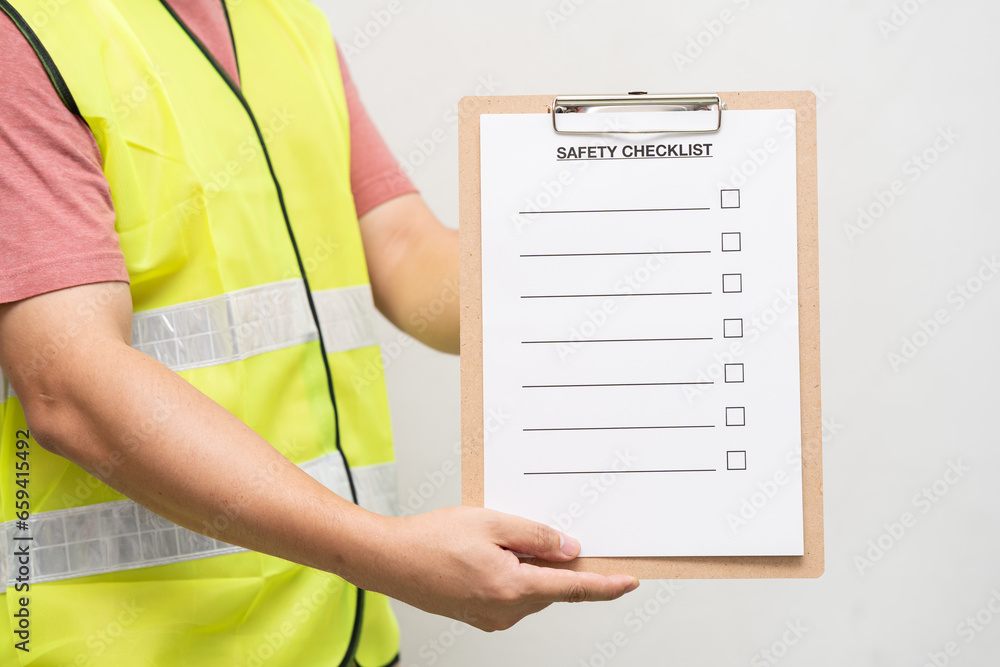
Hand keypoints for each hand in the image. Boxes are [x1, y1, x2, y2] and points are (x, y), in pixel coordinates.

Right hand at [356, 506, 638, 630]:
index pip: (574, 589)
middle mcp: (505, 611)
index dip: (605, 585)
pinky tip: (486, 553)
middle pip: (551, 587)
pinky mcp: (479, 616)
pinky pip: (511, 595)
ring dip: (527, 566)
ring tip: (493, 538)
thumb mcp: (492, 523)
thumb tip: (569, 548)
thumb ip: (537, 536)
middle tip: (530, 532)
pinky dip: (511, 574)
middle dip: (551, 561)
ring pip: (530, 590)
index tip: (628, 582)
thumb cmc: (431, 540)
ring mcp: (491, 617)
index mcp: (513, 588)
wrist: (390, 560)